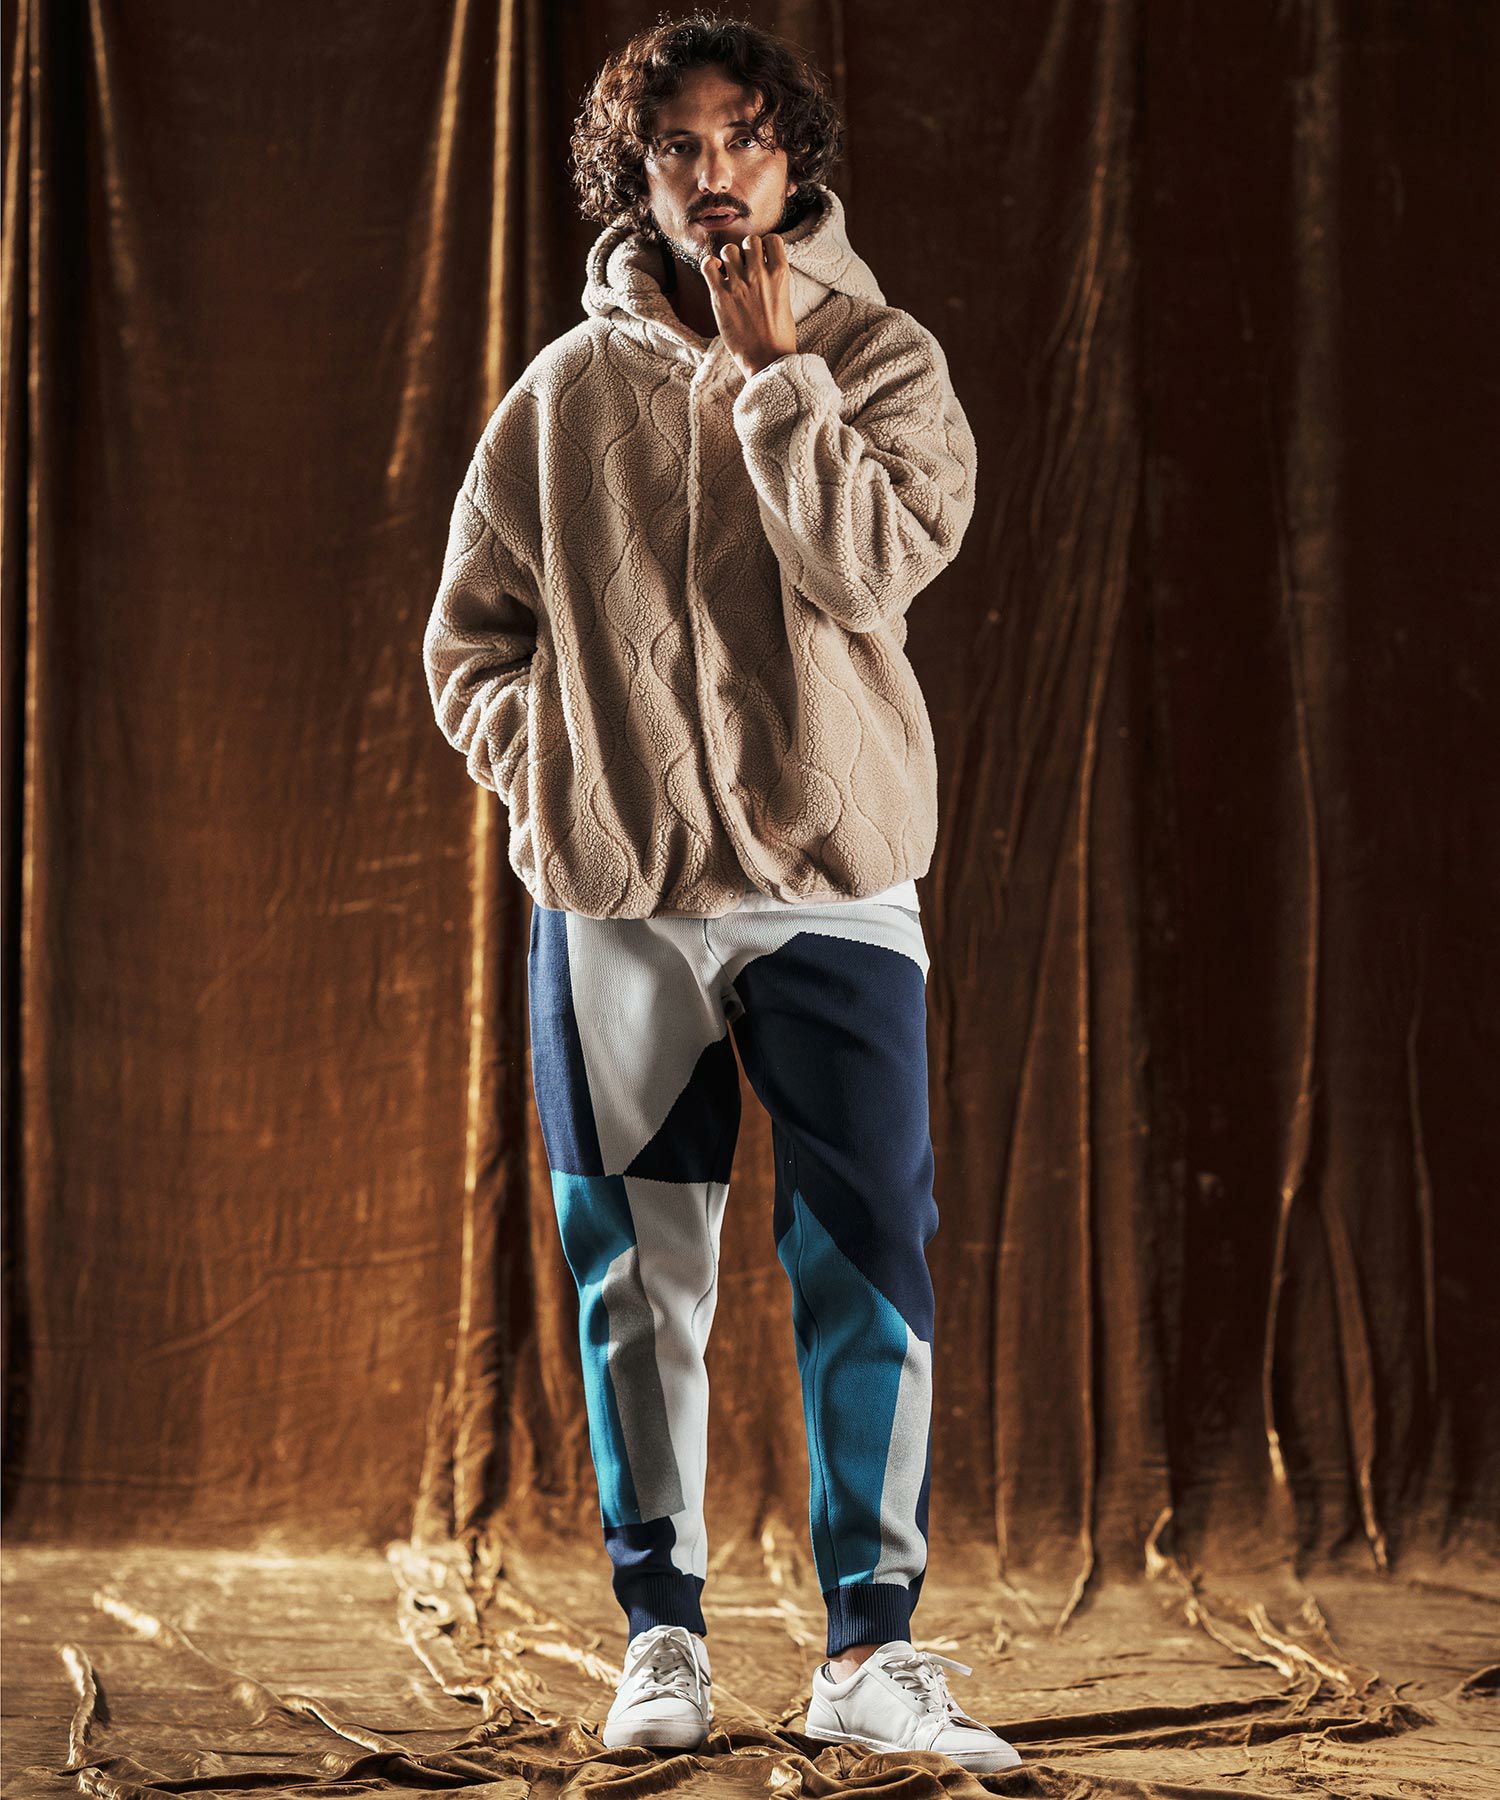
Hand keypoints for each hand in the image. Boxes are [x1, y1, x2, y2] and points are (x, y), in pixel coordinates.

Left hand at [699, 231, 797, 380]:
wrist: (767, 359)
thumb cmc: (779, 336)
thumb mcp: (785, 299)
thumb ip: (774, 279)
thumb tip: (765, 266)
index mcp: (780, 274)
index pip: (772, 239)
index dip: (765, 245)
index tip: (762, 257)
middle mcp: (759, 274)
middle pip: (750, 241)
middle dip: (746, 251)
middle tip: (745, 267)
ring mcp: (738, 284)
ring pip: (728, 249)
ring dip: (728, 258)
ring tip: (730, 273)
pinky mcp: (720, 296)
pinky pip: (707, 264)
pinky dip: (709, 265)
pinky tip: (715, 274)